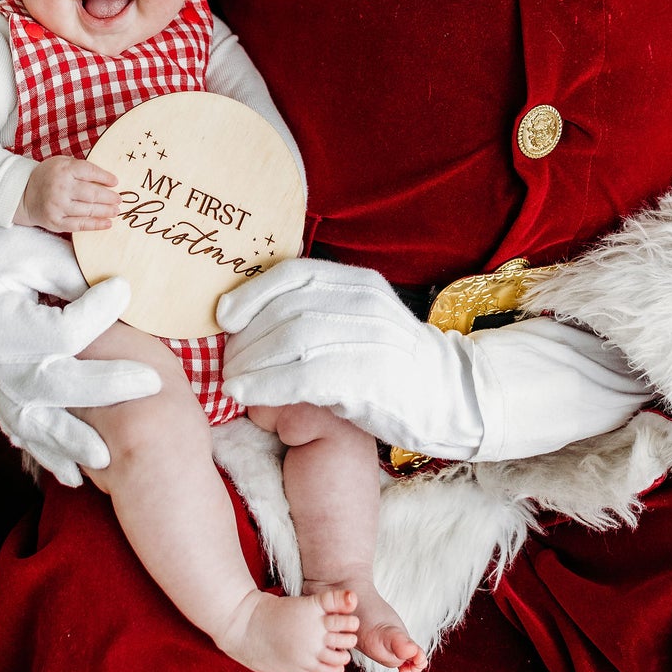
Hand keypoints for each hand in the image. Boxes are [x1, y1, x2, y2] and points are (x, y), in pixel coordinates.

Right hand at [0, 198, 161, 484]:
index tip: (124, 289)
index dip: (101, 310)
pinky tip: (70, 474)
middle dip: (107, 389)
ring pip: (33, 422)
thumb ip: (69, 274)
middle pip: (56, 385)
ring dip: (69, 443)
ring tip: (107, 459)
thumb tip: (116, 293)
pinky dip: (42, 452)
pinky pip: (17, 428)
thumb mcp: (24, 249)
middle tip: (152, 383)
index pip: (65, 331)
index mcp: (2, 323)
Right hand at [20, 156, 119, 232]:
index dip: (105, 177)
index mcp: (63, 170)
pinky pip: (80, 225)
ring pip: (88, 210)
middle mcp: (61, 188)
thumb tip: (107, 178)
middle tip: (119, 199)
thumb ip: (81, 168)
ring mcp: (58, 206)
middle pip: (92, 193)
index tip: (116, 182)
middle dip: (109, 197)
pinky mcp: (56, 222)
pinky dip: (95, 225)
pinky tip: (107, 223)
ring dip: (106, 211)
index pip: (90, 172)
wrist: (23, 194)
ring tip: (116, 211)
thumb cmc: (48, 176)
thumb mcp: (62, 163)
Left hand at [217, 260, 483, 458]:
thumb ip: (318, 309)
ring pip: (292, 341)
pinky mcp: (369, 377)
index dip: (252, 294)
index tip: (225, 318)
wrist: (448, 396)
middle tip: (224, 361)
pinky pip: (305, 376)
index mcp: (358, 282)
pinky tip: (246, 396)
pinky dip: (268, 385)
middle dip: (247, 337)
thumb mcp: (360, 319)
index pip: (294, 274)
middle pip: (287, 310)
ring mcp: (370, 338)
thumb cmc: (390, 363)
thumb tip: (251, 318)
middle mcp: (364, 302)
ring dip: (251, 363)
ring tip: (229, 380)